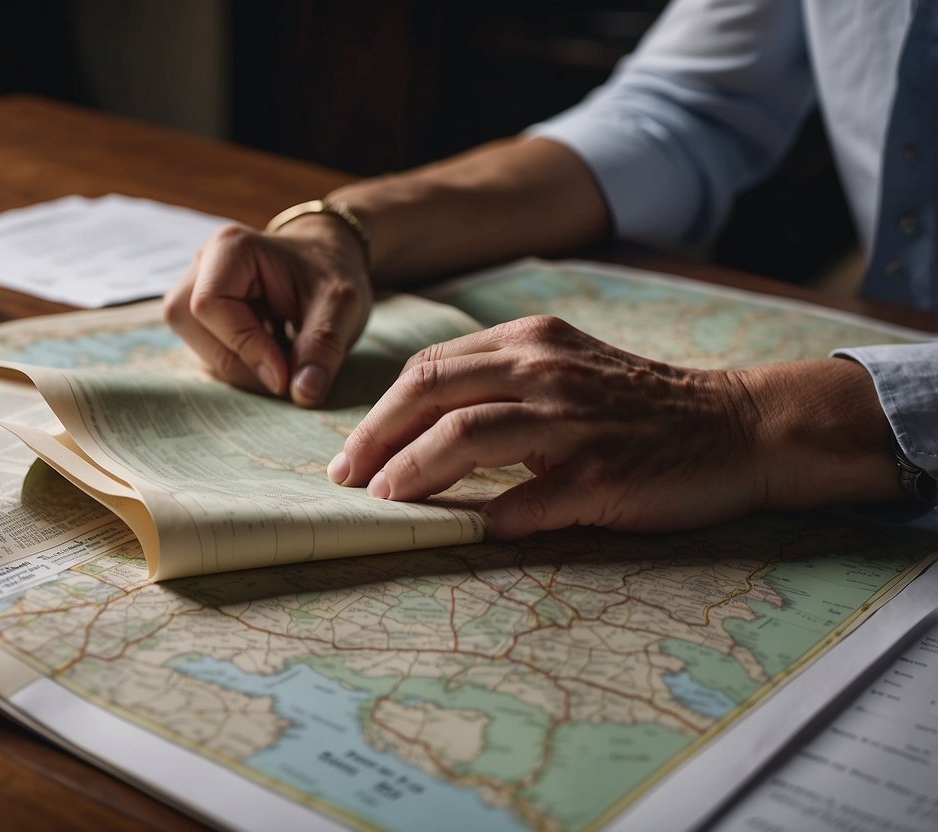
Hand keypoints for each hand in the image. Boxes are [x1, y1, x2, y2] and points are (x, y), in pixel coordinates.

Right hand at [163, 216, 370, 406]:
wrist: (326, 263)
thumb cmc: (330, 272)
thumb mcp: (340, 305)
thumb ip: (323, 346)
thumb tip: (304, 394)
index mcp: (229, 249)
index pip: (210, 305)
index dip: (244, 346)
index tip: (285, 377)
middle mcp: (201, 266)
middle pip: (193, 328)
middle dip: (242, 364)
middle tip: (290, 376)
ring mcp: (194, 291)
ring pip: (197, 347)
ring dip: (242, 370)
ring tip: (286, 361)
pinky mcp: (200, 318)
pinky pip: (208, 354)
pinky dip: (242, 368)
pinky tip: (273, 358)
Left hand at [327, 316, 899, 536]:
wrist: (738, 425)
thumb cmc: (642, 406)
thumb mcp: (567, 370)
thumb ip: (500, 387)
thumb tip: (420, 436)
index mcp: (530, 341)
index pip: (430, 368)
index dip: (380, 411)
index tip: (353, 451)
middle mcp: (544, 367)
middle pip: (431, 391)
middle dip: (376, 437)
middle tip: (347, 478)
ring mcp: (573, 417)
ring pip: (466, 434)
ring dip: (414, 471)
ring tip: (385, 500)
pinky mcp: (602, 469)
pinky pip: (529, 497)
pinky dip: (491, 516)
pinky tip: (469, 532)